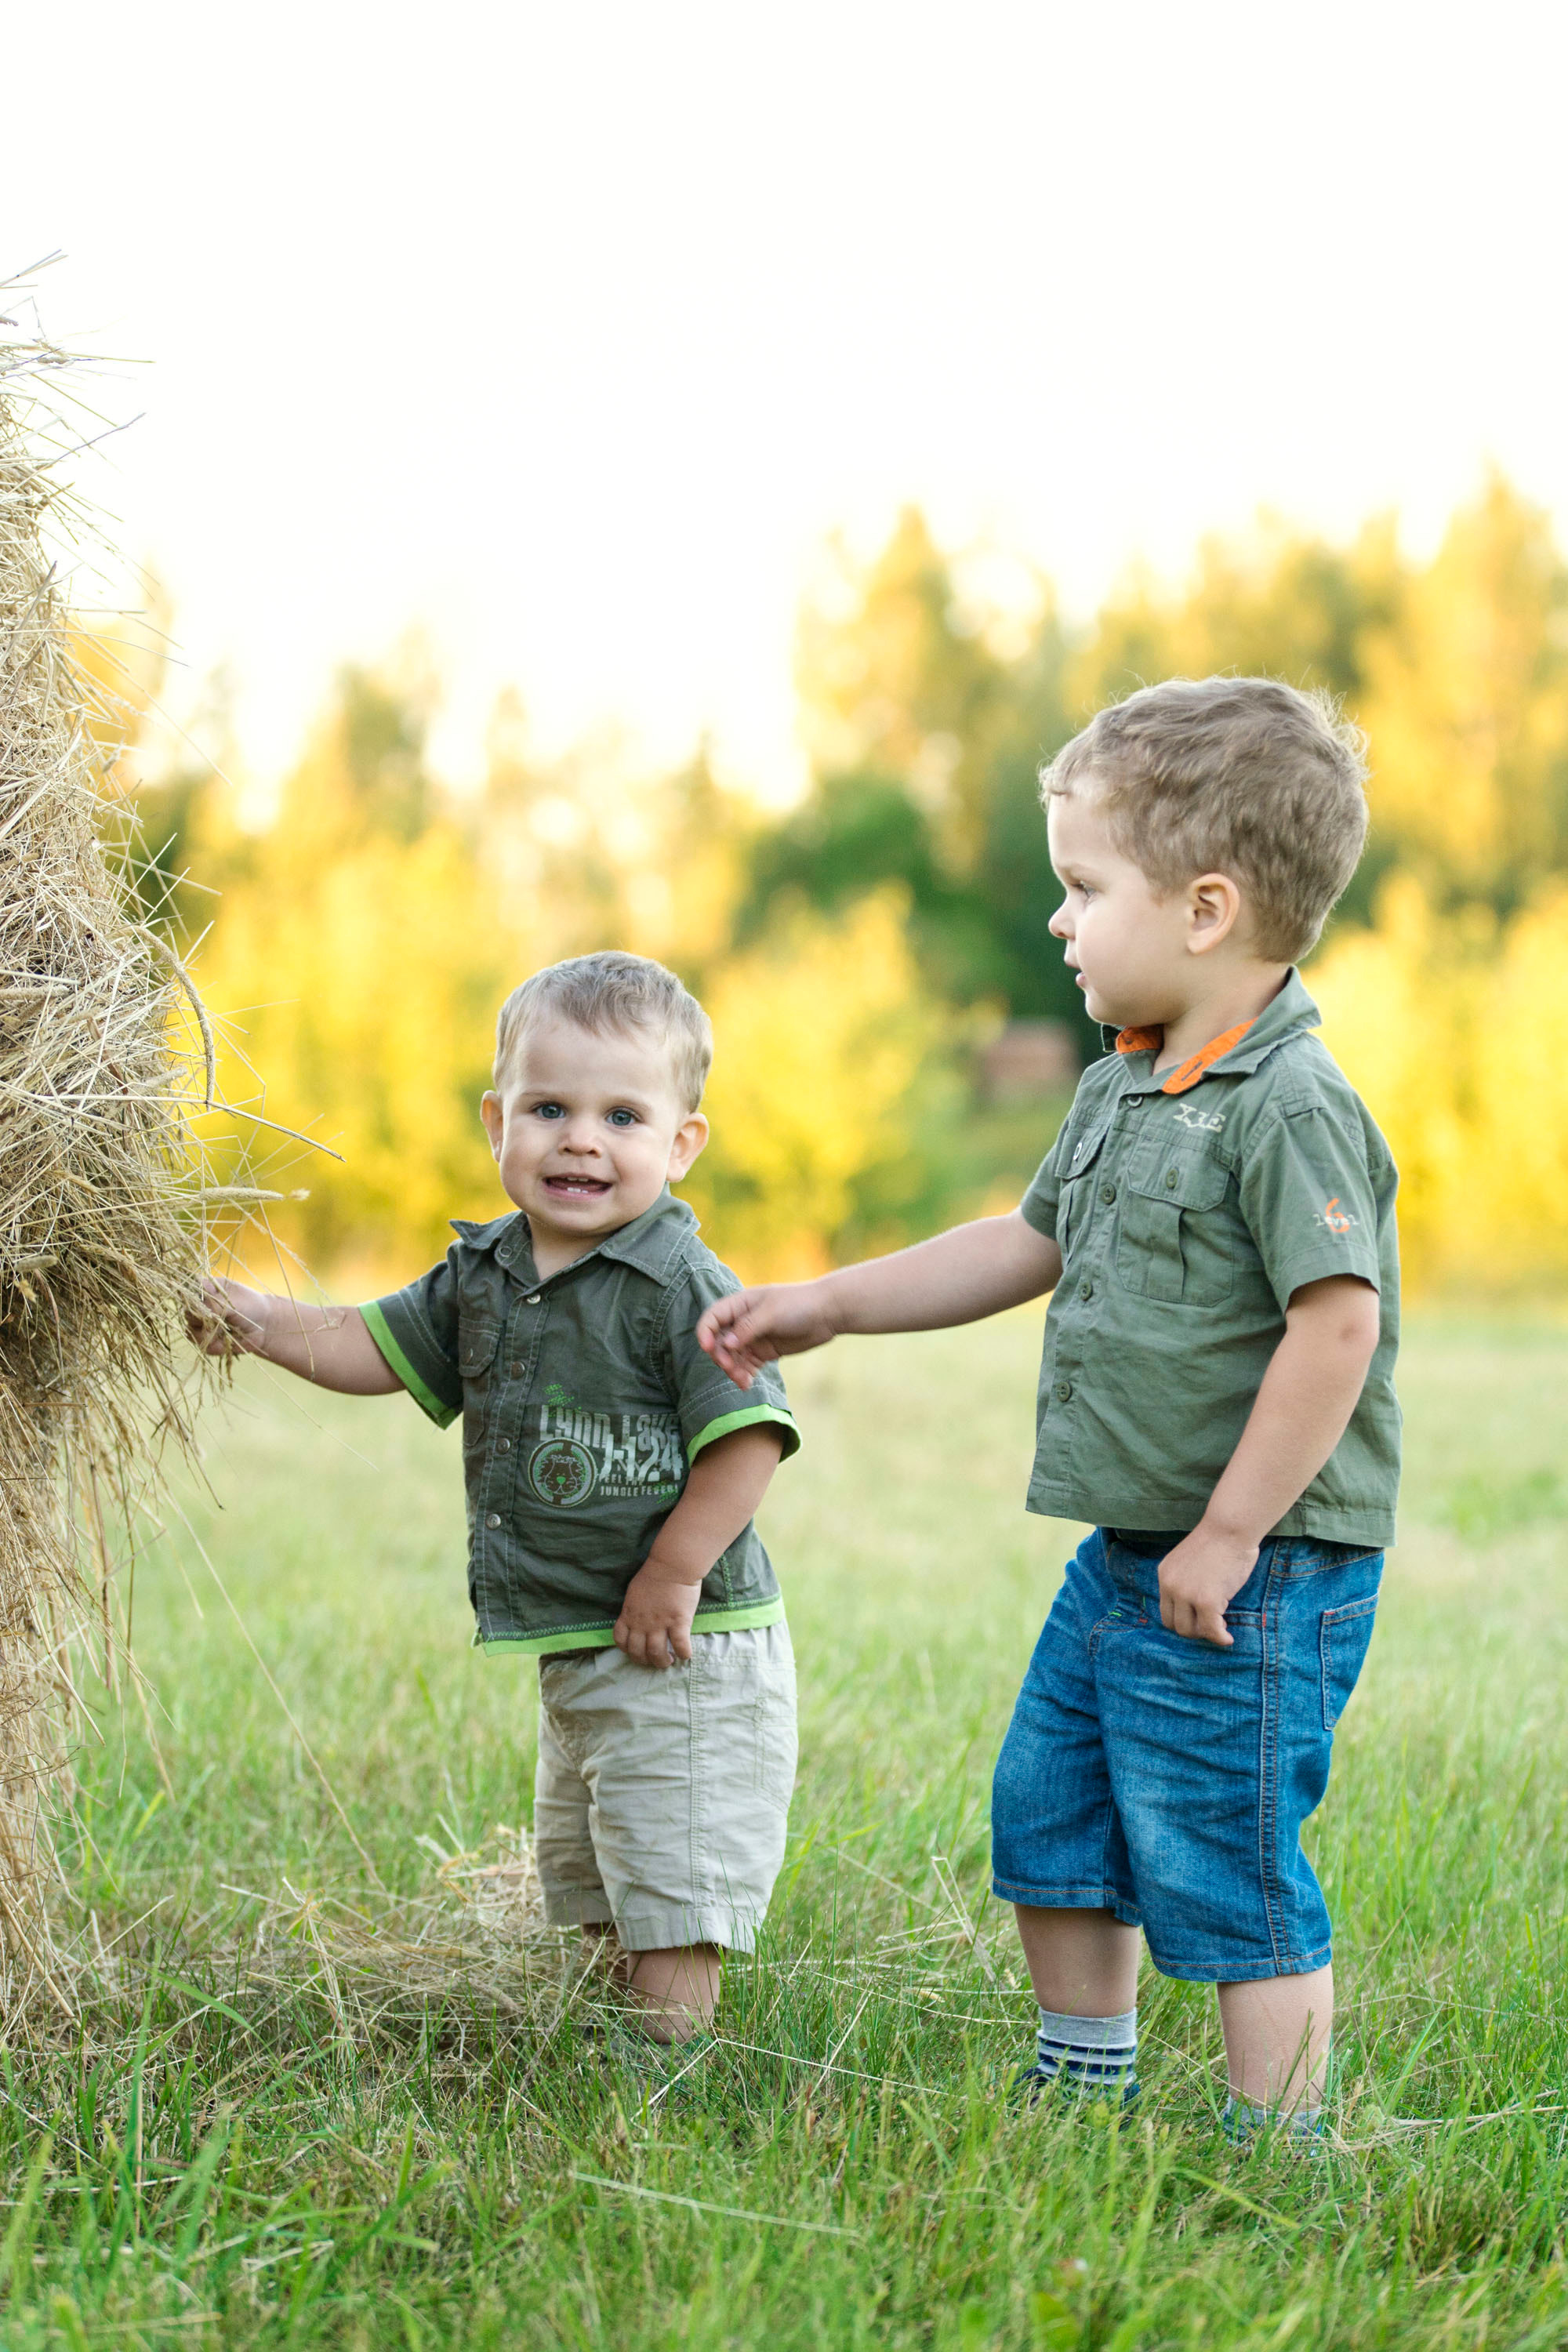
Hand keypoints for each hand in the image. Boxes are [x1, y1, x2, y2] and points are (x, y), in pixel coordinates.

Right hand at [187, 1275, 268, 1357]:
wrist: (265, 1326)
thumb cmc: (251, 1306)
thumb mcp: (233, 1301)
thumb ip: (214, 1305)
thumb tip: (196, 1310)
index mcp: (206, 1289)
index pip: (187, 1292)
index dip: (192, 1300)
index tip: (204, 1306)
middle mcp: (201, 1306)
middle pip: (187, 1313)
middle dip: (202, 1320)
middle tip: (220, 1320)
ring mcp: (202, 1324)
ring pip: (191, 1332)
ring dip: (209, 1335)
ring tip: (227, 1332)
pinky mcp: (207, 1340)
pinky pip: (202, 1346)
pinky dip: (215, 1346)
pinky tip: (227, 1341)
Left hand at [614, 1559, 702, 1668]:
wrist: (672, 1565)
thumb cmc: (654, 1574)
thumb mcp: (634, 1592)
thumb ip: (633, 1608)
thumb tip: (636, 1618)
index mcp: (629, 1614)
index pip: (620, 1640)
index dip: (627, 1650)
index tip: (636, 1651)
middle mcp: (642, 1623)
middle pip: (637, 1652)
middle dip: (645, 1661)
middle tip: (654, 1660)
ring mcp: (660, 1624)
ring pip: (657, 1653)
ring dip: (662, 1662)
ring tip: (669, 1661)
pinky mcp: (679, 1622)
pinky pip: (680, 1645)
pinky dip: (684, 1654)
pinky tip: (686, 1655)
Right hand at [696, 1279, 837, 1389]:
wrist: (828, 1313)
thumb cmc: (799, 1304)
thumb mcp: (771, 1313)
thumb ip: (747, 1327)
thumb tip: (725, 1343)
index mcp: (740, 1304)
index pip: (713, 1318)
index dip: (705, 1332)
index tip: (708, 1348)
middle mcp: (742, 1321)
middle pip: (719, 1341)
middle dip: (720, 1356)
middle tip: (730, 1368)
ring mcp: (753, 1338)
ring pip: (732, 1357)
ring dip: (732, 1369)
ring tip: (742, 1381)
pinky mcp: (764, 1352)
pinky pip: (746, 1366)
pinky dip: (743, 1375)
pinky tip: (747, 1384)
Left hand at [1157, 1524, 1259, 1646]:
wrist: (1231, 1528)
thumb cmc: (1219, 1541)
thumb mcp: (1191, 1561)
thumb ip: (1187, 1581)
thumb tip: (1196, 1606)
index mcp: (1165, 1575)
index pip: (1166, 1610)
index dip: (1184, 1619)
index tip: (1199, 1619)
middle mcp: (1171, 1586)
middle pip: (1174, 1624)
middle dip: (1194, 1629)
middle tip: (1212, 1624)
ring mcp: (1186, 1594)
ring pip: (1189, 1631)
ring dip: (1205, 1633)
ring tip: (1221, 1628)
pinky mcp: (1206, 1601)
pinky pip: (1211, 1630)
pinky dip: (1220, 1638)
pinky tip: (1228, 1638)